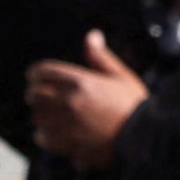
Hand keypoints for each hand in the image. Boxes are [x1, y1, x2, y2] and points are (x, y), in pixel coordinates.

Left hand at [25, 27, 150, 169]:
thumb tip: (92, 36)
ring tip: (46, 114)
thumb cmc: (134, 106)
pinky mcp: (68, 144)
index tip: (35, 76)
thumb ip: (100, 57)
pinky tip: (51, 133)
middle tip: (38, 96)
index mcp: (81, 82)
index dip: (36, 73)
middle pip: (35, 94)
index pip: (43, 72)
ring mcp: (67, 124)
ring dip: (39, 114)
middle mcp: (70, 102)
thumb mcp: (120, 76)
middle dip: (34, 93)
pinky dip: (43, 135)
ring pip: (37, 116)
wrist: (145, 139)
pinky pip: (43, 137)